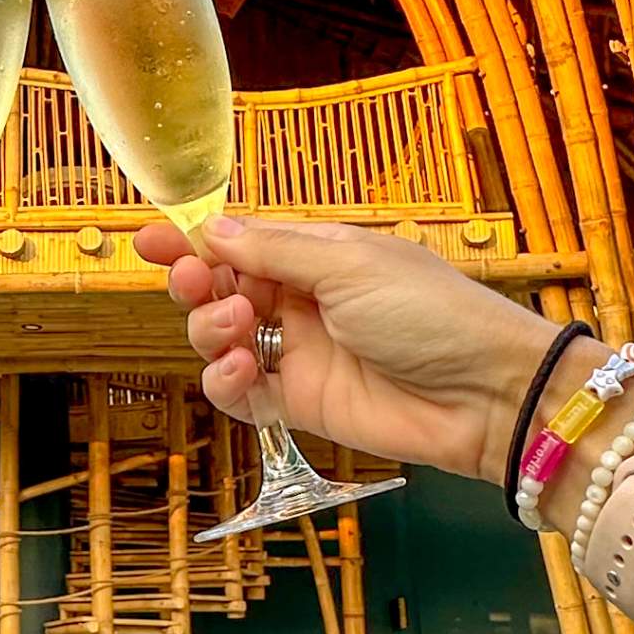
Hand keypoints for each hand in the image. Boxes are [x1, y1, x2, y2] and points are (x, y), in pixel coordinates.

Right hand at [134, 216, 556, 482]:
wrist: (485, 393)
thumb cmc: (430, 311)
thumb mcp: (348, 264)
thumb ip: (274, 250)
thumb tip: (211, 228)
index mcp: (314, 256)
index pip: (238, 243)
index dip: (191, 241)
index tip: (147, 239)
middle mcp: (298, 302)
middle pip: (219, 290)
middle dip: (194, 284)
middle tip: (190, 282)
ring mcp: (296, 355)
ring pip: (220, 340)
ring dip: (210, 330)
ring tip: (236, 328)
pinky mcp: (298, 405)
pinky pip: (238, 394)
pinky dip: (225, 380)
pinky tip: (243, 368)